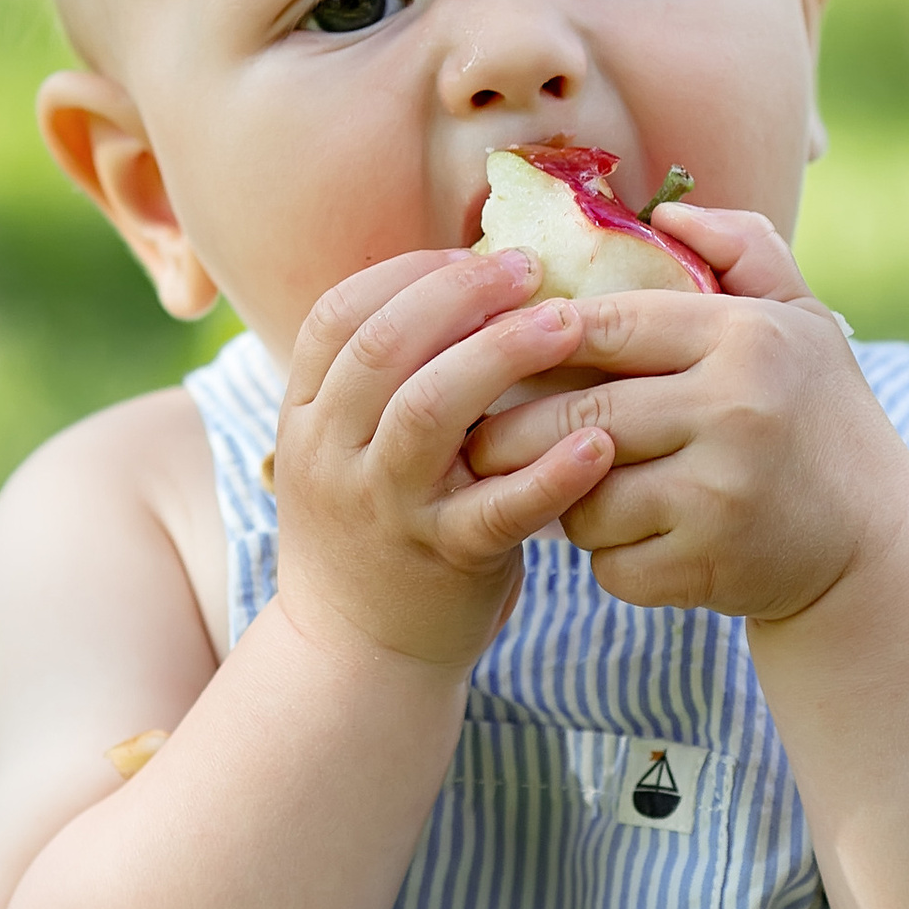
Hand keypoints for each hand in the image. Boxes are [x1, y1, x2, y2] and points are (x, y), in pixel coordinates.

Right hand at [273, 250, 618, 672]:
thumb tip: (469, 284)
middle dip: (459, 293)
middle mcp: (333, 455)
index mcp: (308, 417)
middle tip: (530, 268)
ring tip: (567, 325)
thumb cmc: (376, 530)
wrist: (355, 655)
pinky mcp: (445, 558)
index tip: (474, 254)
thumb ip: (387, 379)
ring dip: (502, 355)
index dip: (408, 274)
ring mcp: (386, 507)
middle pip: (382, 346)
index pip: (339, 315)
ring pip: (430, 410)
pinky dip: (551, 472)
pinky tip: (599, 441)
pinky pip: (498, 508)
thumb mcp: (348, 449)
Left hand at [461, 207, 908, 621]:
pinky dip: (605, 557)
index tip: (498, 347)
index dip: (540, 335)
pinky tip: (629, 542)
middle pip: (579, 414)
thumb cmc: (822, 418)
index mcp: (747, 337)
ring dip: (564, 498)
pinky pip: (609, 562)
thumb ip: (742, 249)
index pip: (609, 324)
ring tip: (572, 488)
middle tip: (481, 434)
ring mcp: (720, 494)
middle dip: (514, 429)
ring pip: (584, 496)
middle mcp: (734, 409)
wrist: (877, 546)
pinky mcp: (707, 567)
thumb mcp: (803, 319)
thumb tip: (665, 214)